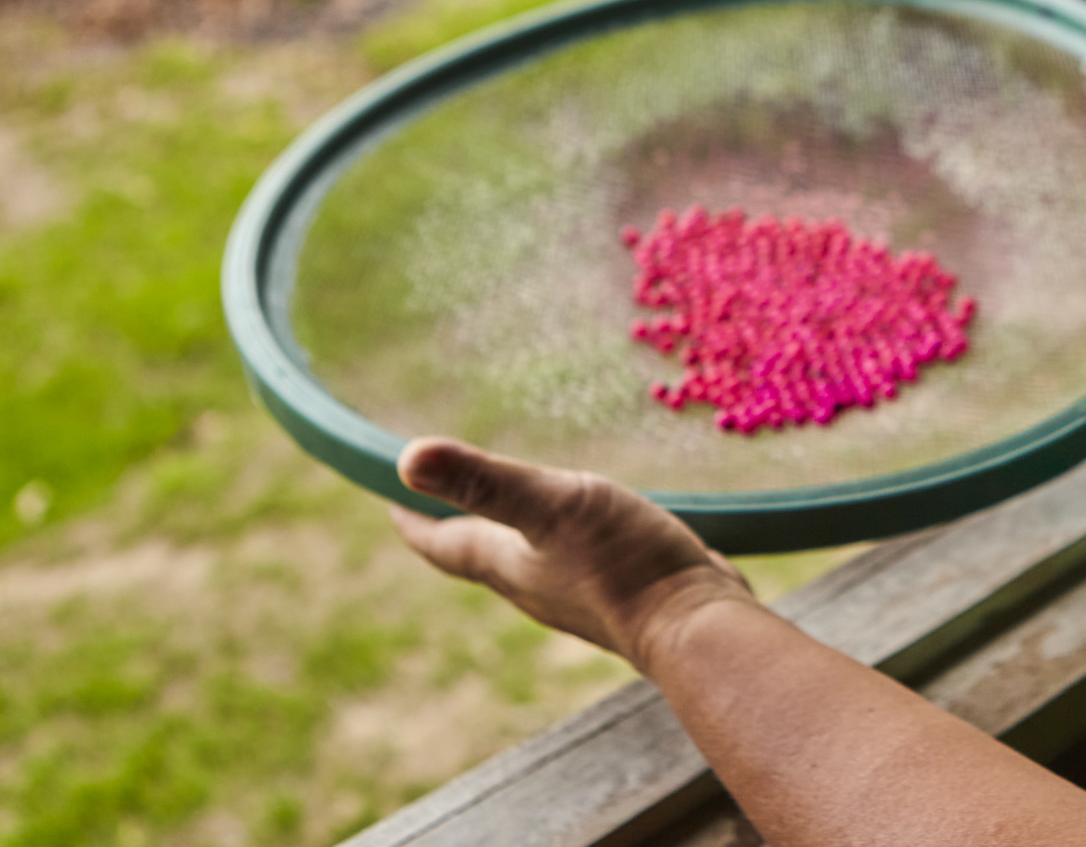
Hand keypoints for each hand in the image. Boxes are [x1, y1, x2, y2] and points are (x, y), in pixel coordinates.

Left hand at [391, 437, 753, 673]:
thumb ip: (486, 481)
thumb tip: (405, 458)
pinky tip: (595, 525)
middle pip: (482, 555)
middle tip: (447, 496)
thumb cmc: (622, 566)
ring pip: (533, 560)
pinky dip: (571, 539)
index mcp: (508, 565)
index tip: (390, 499)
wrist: (695, 627)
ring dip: (516, 535)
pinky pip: (582, 560)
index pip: (443, 544)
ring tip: (516, 507)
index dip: (414, 521)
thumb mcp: (554, 506)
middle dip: (460, 525)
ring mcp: (580, 593)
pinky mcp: (624, 591)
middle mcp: (536, 585)